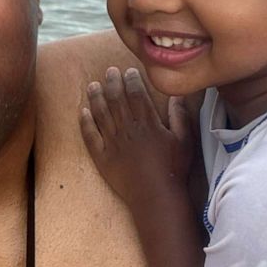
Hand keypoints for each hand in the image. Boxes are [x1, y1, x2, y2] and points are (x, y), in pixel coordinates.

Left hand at [80, 67, 192, 210]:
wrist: (156, 196)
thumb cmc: (174, 169)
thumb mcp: (184, 140)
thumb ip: (180, 116)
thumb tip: (178, 95)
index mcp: (147, 123)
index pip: (136, 94)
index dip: (131, 80)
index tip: (128, 70)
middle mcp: (128, 129)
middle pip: (116, 100)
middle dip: (112, 83)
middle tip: (109, 71)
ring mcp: (113, 143)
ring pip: (101, 114)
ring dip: (96, 98)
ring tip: (92, 86)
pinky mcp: (102, 157)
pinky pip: (91, 136)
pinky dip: (85, 123)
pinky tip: (82, 112)